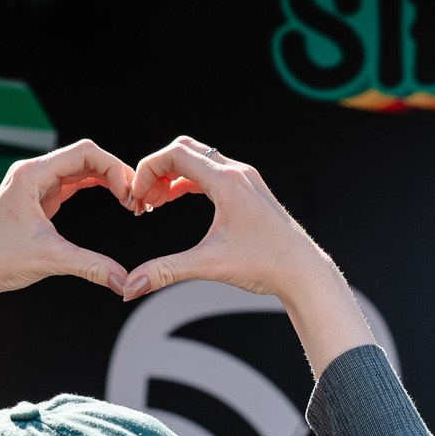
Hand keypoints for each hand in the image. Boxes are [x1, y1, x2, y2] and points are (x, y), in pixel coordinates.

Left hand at [0, 140, 137, 370]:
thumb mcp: (50, 259)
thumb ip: (91, 266)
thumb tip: (124, 282)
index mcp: (30, 174)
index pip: (84, 153)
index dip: (114, 169)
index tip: (129, 195)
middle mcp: (31, 172)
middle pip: (85, 157)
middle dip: (115, 174)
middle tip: (136, 199)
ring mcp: (34, 184)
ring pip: (80, 169)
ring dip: (106, 180)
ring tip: (129, 201)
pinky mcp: (37, 198)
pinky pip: (72, 183)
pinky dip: (94, 188)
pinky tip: (113, 199)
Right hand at [123, 137, 331, 301]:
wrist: (303, 272)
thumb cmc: (265, 265)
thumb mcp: (209, 265)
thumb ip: (165, 271)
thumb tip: (131, 285)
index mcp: (227, 181)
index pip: (176, 154)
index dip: (147, 170)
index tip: (137, 197)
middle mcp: (237, 173)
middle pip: (185, 149)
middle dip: (157, 170)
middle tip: (144, 200)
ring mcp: (246, 179)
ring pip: (199, 159)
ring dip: (173, 175)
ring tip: (156, 202)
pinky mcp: (249, 189)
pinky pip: (211, 171)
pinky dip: (189, 180)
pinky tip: (176, 199)